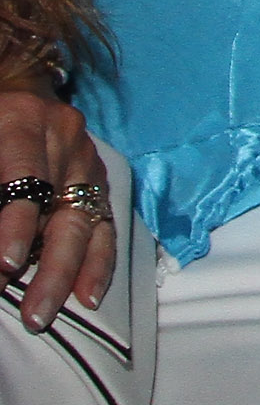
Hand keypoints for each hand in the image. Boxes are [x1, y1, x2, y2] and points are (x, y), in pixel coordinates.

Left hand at [0, 87, 116, 331]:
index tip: (5, 266)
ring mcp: (86, 156)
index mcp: (22, 120)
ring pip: (89, 222)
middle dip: (50, 268)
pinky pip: (103, 224)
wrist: (5, 89)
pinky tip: (87, 295)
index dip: (16, 226)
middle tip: (33, 314)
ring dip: (70, 274)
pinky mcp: (96, 175)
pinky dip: (96, 262)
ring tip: (49, 313)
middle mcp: (65, 136)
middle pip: (65, 210)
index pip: (26, 180)